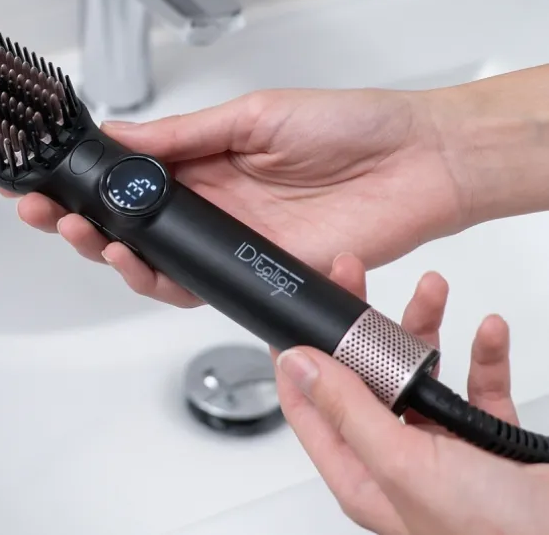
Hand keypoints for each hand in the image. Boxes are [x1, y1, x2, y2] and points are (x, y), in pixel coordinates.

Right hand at [11, 88, 466, 306]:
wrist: (414, 162)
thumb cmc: (346, 127)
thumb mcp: (253, 114)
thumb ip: (185, 134)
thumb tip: (123, 134)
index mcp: (207, 160)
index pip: (132, 176)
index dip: (87, 181)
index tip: (46, 177)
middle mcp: (213, 205)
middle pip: (132, 223)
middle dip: (81, 221)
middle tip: (47, 211)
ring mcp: (232, 242)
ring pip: (156, 261)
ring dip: (112, 252)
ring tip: (84, 233)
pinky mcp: (258, 274)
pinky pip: (199, 288)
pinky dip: (162, 280)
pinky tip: (136, 261)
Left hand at [277, 254, 548, 534]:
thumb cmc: (491, 533)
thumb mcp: (402, 464)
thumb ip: (348, 411)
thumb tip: (298, 365)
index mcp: (362, 472)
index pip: (309, 406)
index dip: (296, 357)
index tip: (291, 311)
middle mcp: (394, 455)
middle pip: (362, 374)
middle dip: (361, 321)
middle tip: (353, 274)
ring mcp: (438, 443)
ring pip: (417, 368)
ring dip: (424, 324)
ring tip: (432, 290)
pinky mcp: (482, 432)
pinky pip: (476, 379)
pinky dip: (482, 352)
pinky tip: (488, 331)